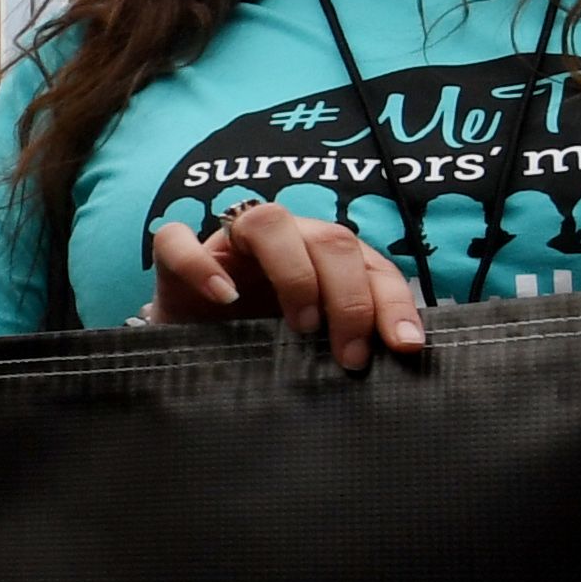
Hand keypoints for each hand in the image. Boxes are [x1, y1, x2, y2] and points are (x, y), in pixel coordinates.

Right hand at [148, 204, 428, 373]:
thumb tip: (398, 360)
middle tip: (350, 355)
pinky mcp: (175, 259)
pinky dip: (202, 264)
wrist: (188, 355)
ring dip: (295, 274)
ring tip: (302, 327)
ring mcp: (228, 244)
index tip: (405, 344)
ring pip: (267, 220)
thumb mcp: (311, 348)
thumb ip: (347, 343)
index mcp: (322, 257)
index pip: (371, 263)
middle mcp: (283, 240)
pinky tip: (224, 298)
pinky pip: (179, 239)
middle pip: (330, 239)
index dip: (393, 300)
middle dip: (350, 297)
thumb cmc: (257, 348)